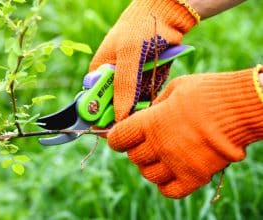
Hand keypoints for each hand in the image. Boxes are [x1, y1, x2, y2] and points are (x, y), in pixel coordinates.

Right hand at [90, 0, 198, 120]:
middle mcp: (112, 78)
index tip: (117, 124)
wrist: (165, 14)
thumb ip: (123, 86)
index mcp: (99, 72)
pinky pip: (148, 96)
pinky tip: (157, 75)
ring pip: (134, 103)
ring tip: (150, 76)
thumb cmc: (140, 29)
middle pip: (116, 106)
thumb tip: (118, 116)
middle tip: (140, 98)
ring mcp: (129, 80)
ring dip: (144, 98)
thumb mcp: (129, 56)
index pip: (96, 102)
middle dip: (129, 106)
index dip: (104, 116)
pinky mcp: (145, 80)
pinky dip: (154, 91)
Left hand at [107, 66, 262, 197]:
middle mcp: (159, 145)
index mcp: (150, 122)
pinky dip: (166, 185)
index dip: (117, 138)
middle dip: (137, 150)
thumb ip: (156, 104)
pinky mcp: (194, 176)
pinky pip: (169, 191)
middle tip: (147, 143)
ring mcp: (176, 163)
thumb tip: (147, 113)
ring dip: (151, 167)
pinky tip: (172, 173)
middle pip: (134, 158)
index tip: (120, 137)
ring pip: (149, 175)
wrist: (240, 107)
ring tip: (161, 157)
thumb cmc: (207, 92)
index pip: (118, 139)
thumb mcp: (175, 88)